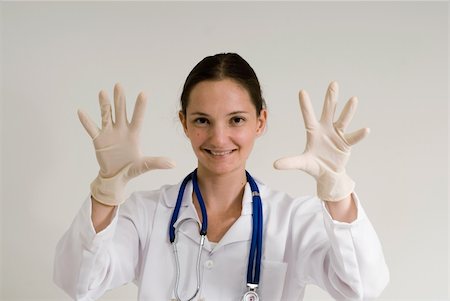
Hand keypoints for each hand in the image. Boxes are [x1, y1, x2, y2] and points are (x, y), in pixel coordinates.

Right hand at [78, 83, 174, 205]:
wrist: (116, 176)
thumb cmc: (131, 169)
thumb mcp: (145, 165)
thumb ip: (157, 162)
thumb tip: (174, 164)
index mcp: (134, 134)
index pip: (138, 117)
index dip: (140, 106)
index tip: (143, 93)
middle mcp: (121, 130)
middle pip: (120, 112)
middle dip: (120, 99)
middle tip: (119, 85)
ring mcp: (109, 133)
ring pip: (106, 115)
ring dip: (104, 105)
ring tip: (102, 92)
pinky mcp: (98, 139)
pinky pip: (91, 128)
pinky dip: (86, 121)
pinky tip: (81, 111)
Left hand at [273, 81, 368, 200]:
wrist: (328, 174)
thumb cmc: (314, 165)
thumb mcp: (302, 163)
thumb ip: (290, 162)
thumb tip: (274, 165)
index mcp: (313, 131)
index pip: (308, 116)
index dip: (305, 105)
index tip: (302, 91)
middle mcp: (326, 129)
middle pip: (328, 111)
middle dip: (331, 98)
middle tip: (333, 83)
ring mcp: (337, 134)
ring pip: (343, 120)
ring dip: (348, 110)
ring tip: (353, 99)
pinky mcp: (346, 143)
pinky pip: (353, 137)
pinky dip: (359, 135)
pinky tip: (366, 130)